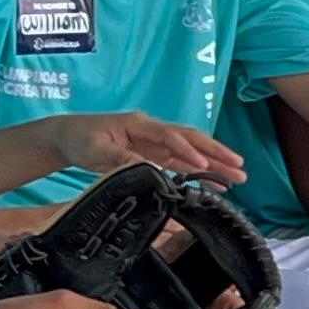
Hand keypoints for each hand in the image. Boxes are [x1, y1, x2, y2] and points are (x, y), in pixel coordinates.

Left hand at [53, 111, 242, 185]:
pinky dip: (200, 172)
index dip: (187, 150)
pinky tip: (216, 183)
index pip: (170, 136)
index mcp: (140, 125)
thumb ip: (121, 159)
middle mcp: (153, 132)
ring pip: (191, 153)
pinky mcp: (154, 155)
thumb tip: (148, 171)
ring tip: (238, 177)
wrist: (68, 137)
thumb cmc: (80, 139)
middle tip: (240, 167)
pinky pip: (182, 164)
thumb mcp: (96, 149)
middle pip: (191, 140)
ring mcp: (155, 144)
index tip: (202, 165)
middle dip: (216, 153)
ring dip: (214, 164)